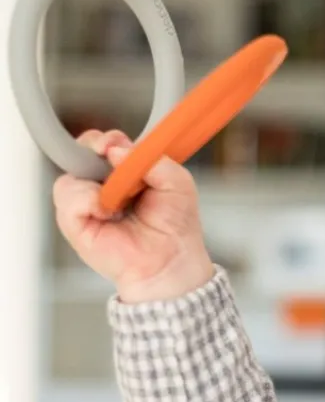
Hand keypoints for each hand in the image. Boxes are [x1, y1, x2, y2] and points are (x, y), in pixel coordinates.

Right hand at [52, 129, 213, 302]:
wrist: (171, 262)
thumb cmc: (175, 227)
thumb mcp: (178, 183)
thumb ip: (154, 158)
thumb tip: (118, 149)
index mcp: (125, 173)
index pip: (104, 143)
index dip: (108, 140)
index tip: (117, 145)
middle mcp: (102, 186)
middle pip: (80, 151)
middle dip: (94, 148)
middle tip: (112, 159)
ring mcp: (86, 204)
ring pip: (71, 173)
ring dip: (98, 180)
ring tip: (122, 199)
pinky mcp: (75, 223)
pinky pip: (69, 197)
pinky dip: (88, 199)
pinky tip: (108, 212)